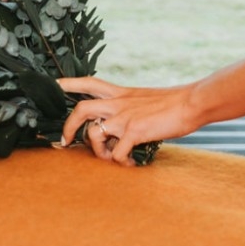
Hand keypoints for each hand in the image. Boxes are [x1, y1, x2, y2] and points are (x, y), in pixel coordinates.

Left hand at [58, 76, 195, 166]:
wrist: (191, 103)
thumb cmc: (172, 103)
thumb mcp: (144, 99)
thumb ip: (128, 108)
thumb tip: (118, 126)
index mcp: (122, 93)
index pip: (89, 82)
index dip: (69, 83)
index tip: (53, 85)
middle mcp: (119, 103)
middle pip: (81, 109)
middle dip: (68, 127)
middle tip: (66, 142)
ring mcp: (125, 117)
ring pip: (93, 133)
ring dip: (98, 152)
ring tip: (112, 157)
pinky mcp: (135, 131)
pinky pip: (116, 153)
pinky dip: (122, 163)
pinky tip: (133, 163)